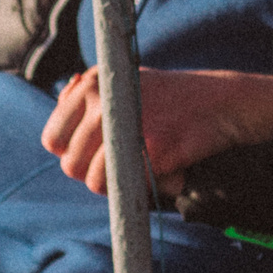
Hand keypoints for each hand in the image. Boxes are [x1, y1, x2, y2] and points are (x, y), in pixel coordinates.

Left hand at [40, 68, 272, 198]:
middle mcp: (104, 100)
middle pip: (70, 164)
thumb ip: (85, 100)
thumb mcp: (122, 82)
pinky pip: (126, 187)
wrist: (219, 102)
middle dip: (92, 173)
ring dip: (114, 185)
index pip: (53, 138)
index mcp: (92, 84)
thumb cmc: (168, 97)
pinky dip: (140, 189)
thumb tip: (57, 127)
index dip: (71, 153)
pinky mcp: (151, 149)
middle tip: (121, 165)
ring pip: (94, 181)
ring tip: (138, 170)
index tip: (94, 154)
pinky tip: (158, 171)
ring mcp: (127, 124)